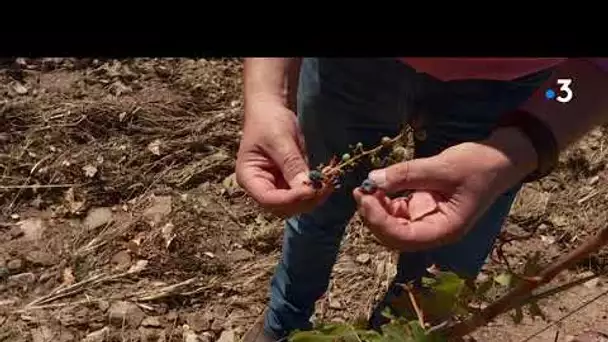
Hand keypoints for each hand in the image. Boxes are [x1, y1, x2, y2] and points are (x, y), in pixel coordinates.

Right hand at [235, 97, 331, 216]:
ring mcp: (275, 186)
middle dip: (304, 200)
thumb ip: (292, 165)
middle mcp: (260, 186)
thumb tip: (307, 188)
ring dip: (313, 197)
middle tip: (326, 186)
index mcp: (249, 177)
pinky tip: (327, 180)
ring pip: (295, 203)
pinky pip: (303, 192)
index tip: (311, 190)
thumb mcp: (280, 140)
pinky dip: (316, 189)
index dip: (290, 199)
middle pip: (282, 206)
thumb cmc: (269, 121)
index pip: (268, 199)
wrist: (271, 109)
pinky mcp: (289, 182)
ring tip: (329, 182)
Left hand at [352, 128, 537, 251]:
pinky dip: (385, 202)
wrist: (499, 159)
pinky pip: (397, 212)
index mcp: (445, 229)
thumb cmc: (478, 165)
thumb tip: (373, 179)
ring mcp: (427, 221)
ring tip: (367, 187)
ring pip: (392, 226)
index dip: (379, 222)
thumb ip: (407, 174)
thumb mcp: (443, 166)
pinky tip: (379, 186)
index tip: (366, 197)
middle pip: (394, 236)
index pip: (404, 237)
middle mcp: (434, 231)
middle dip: (373, 217)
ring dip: (376, 210)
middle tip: (361, 191)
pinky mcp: (422, 209)